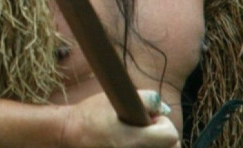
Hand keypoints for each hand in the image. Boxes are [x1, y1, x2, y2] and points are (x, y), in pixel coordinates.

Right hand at [61, 90, 179, 147]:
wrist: (69, 134)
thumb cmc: (89, 116)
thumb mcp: (113, 100)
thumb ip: (145, 99)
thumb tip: (162, 106)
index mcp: (139, 140)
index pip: (172, 135)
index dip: (162, 123)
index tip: (148, 118)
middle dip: (162, 137)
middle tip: (141, 128)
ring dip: (154, 144)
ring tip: (134, 137)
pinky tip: (129, 144)